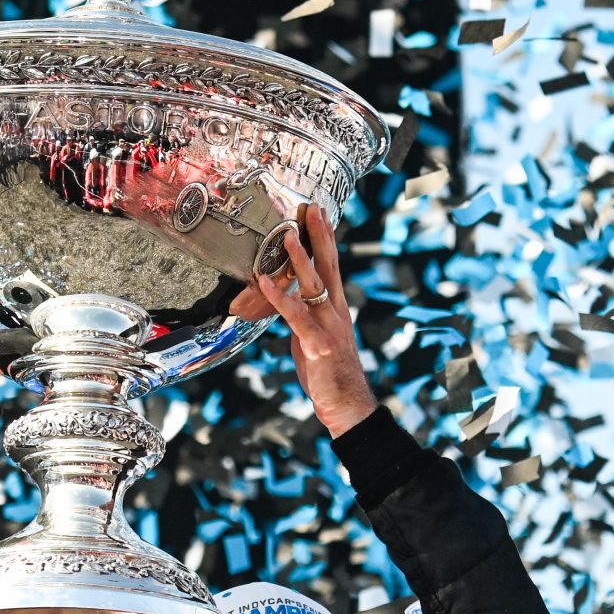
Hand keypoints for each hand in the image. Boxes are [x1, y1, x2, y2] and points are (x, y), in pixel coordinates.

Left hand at [251, 203, 378, 436]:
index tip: (319, 214)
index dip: (325, 239)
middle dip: (320, 236)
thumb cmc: (330, 373)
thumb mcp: (316, 337)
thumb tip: (289, 300)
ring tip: (288, 236)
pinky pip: (296, 316)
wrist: (347, 404)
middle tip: (312, 209)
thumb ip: (305, 316)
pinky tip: (266, 283)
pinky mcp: (318, 343)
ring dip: (301, 260)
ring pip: (314, 286)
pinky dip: (280, 297)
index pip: (331, 266)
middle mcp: (335, 311)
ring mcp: (328, 326)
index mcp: (335, 308)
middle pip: (328, 267)